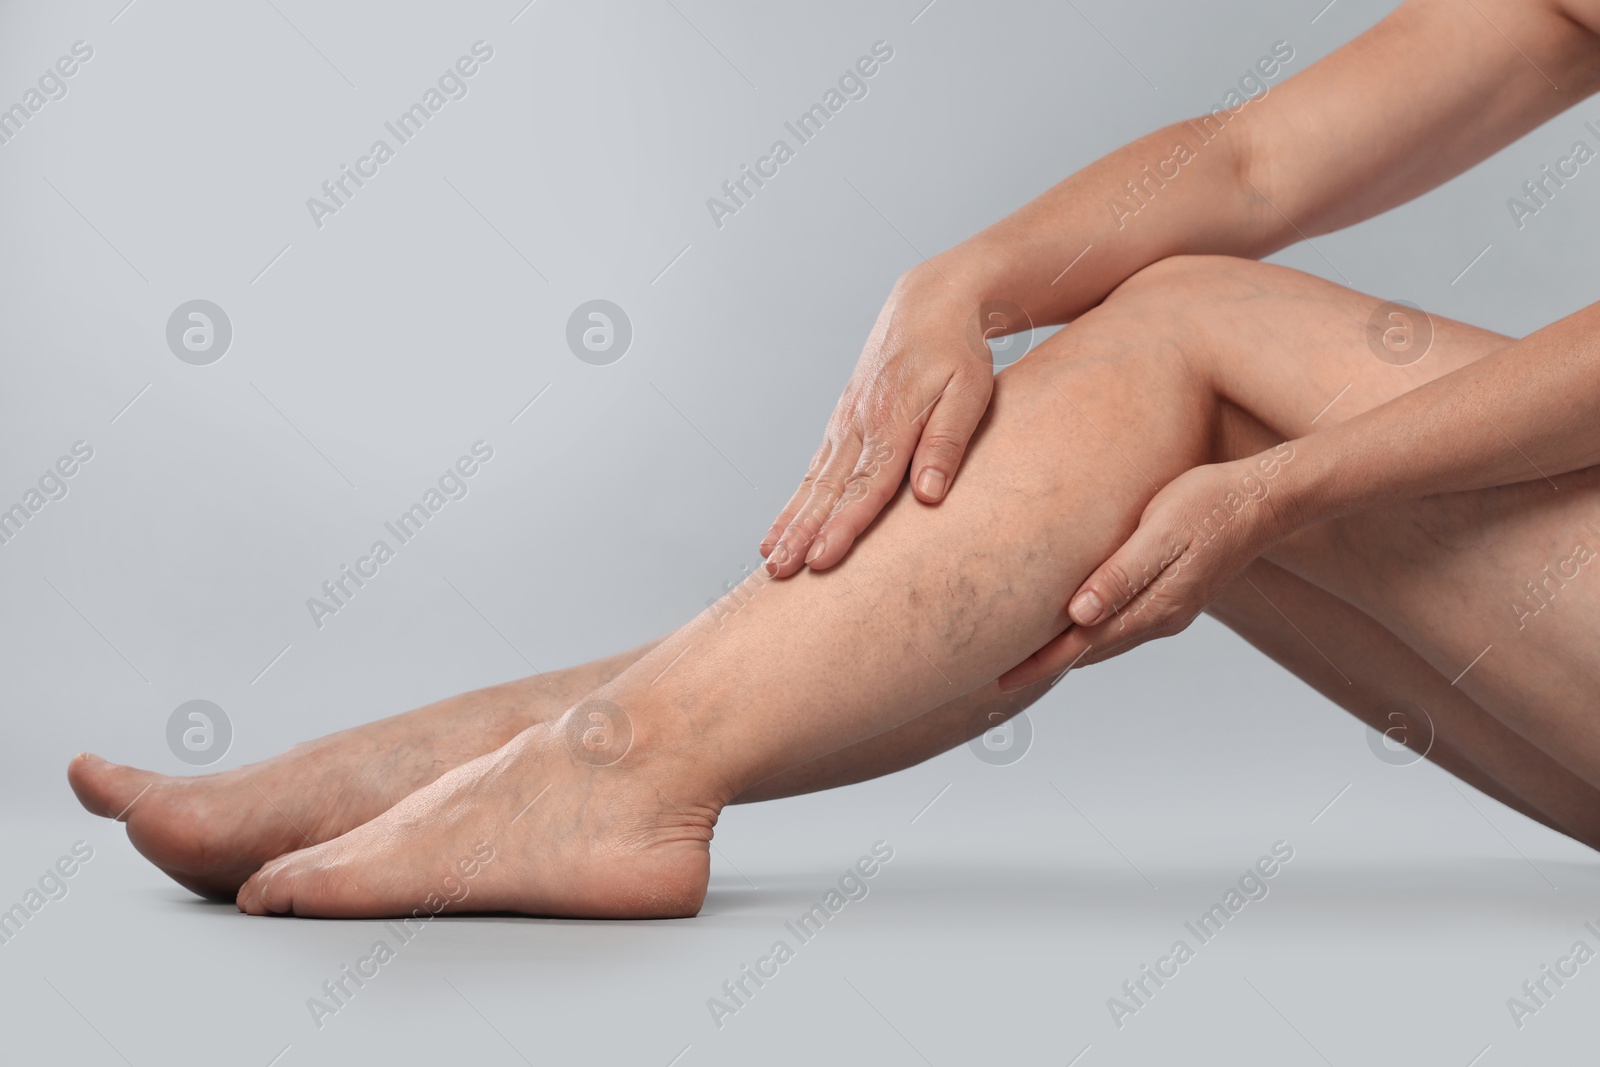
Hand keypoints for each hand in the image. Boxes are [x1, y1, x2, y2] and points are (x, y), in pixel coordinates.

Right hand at [761, 270, 995, 575]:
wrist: (932, 301)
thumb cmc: (958, 349)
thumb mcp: (969, 391)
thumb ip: (946, 442)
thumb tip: (929, 495)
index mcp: (892, 420)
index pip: (867, 486)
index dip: (843, 527)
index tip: (821, 560)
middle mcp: (861, 424)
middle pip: (828, 490)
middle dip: (802, 534)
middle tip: (779, 573)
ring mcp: (847, 422)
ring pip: (815, 482)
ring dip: (790, 523)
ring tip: (769, 560)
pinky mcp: (844, 421)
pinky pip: (815, 469)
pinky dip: (796, 501)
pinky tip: (780, 528)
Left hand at [998, 447, 1298, 689]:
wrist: (1266, 499)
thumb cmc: (1211, 504)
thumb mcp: (1161, 534)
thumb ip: (1121, 576)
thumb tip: (1079, 616)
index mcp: (1155, 607)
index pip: (1083, 645)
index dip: (1041, 663)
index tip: (1003, 679)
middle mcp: (1162, 617)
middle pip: (1092, 652)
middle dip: (1048, 665)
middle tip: (1002, 677)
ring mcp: (1171, 609)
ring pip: (1108, 641)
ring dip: (1070, 653)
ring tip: (1031, 659)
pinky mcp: (1175, 594)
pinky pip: (1124, 624)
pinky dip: (1094, 633)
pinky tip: (1079, 625)